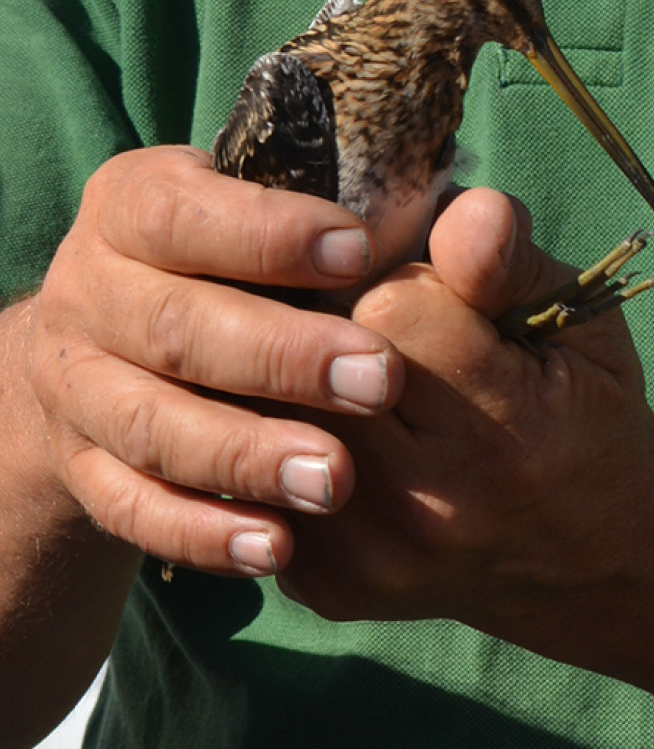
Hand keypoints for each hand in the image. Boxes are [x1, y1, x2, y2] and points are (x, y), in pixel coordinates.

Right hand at [27, 146, 404, 575]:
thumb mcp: (305, 211)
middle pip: (171, 327)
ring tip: (337, 478)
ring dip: (245, 454)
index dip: (267, 234)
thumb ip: (400, 210)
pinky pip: (129, 508)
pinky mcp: (86, 464)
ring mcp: (78, 384)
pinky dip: (200, 528)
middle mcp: (91, 289)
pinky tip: (276, 545)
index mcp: (139, 202)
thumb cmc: (252, 259)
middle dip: (278, 355)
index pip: (182, 213)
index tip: (357, 253)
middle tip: (377, 382)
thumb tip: (480, 224)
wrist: (132, 331)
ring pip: (149, 426)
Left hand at [277, 187, 653, 661]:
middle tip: (387, 340)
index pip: (393, 307)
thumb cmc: (585, 411)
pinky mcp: (332, 588)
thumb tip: (456, 208)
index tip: (436, 304)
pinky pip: (265, 481)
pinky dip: (285, 443)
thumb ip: (512, 259)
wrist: (588, 552)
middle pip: (317, 365)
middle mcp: (437, 510)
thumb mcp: (580, 320)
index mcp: (511, 432)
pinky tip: (334, 438)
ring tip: (356, 385)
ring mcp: (375, 560)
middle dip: (339, 330)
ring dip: (301, 385)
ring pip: (271, 420)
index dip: (405, 285)